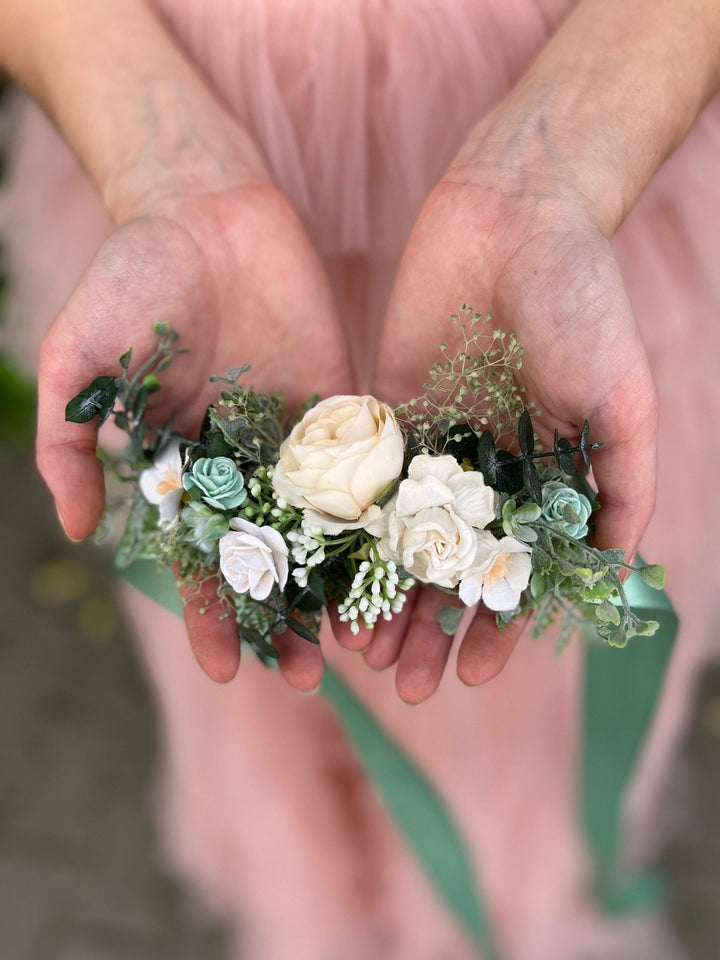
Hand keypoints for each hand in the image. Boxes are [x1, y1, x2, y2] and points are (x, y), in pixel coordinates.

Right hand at [37, 181, 352, 688]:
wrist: (204, 208)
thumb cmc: (132, 275)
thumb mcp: (78, 357)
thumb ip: (70, 441)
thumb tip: (80, 532)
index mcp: (189, 469)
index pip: (201, 560)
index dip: (210, 614)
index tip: (224, 670)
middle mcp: (248, 466)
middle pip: (272, 559)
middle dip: (285, 617)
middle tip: (306, 677)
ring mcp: (303, 441)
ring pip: (328, 530)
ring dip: (343, 587)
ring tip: (363, 645)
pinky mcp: (349, 407)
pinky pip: (371, 470)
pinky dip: (386, 520)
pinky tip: (404, 567)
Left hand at [333, 124, 656, 702]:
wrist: (515, 212)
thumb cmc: (583, 298)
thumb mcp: (620, 391)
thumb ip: (622, 477)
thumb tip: (621, 564)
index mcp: (542, 480)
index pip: (516, 573)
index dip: (499, 625)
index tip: (477, 674)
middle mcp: (483, 475)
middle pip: (451, 570)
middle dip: (431, 627)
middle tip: (406, 686)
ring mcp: (429, 447)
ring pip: (398, 540)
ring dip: (382, 597)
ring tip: (359, 652)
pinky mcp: (382, 413)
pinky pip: (358, 484)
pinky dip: (344, 534)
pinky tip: (325, 576)